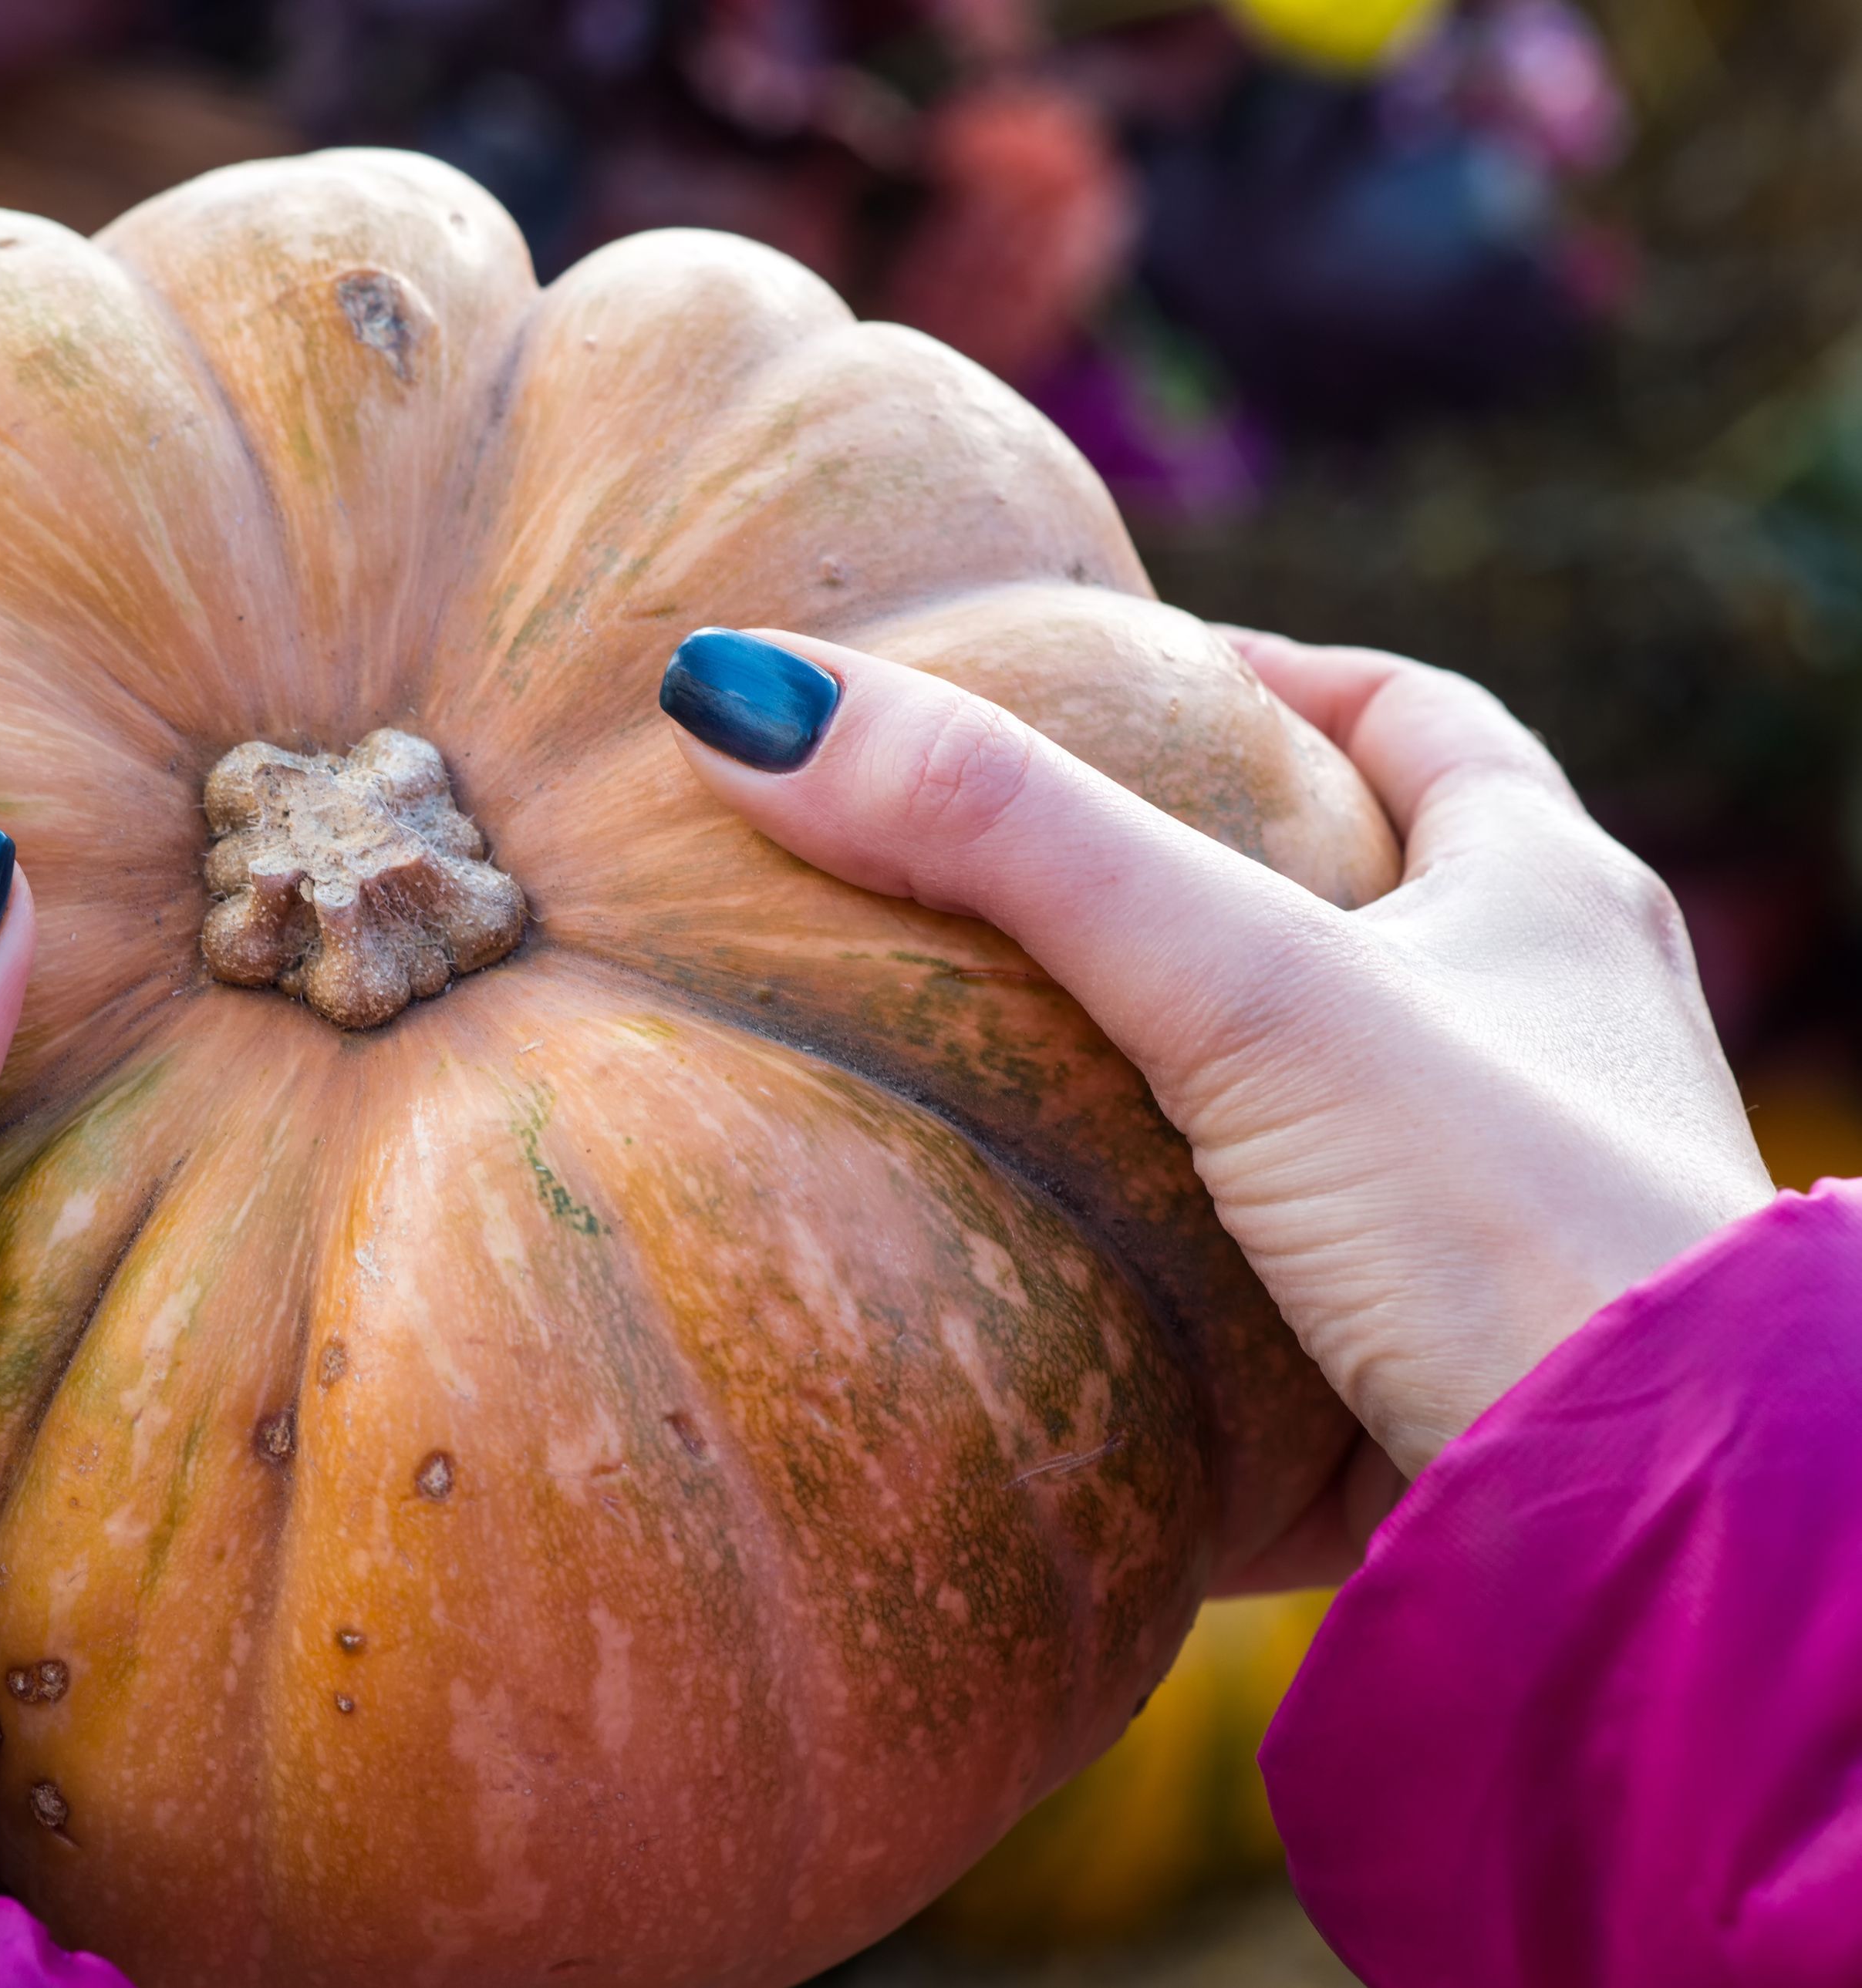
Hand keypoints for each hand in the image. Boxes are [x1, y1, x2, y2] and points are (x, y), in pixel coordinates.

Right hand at [662, 626, 1772, 1487]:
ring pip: (1339, 1106)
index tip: (1144, 674)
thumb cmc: (1509, 1214)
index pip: (1414, 721)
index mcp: (1546, 901)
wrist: (1657, 1520)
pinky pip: (1306, 1284)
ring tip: (1018, 1077)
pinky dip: (1200, 1269)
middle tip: (1041, 880)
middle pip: (1384, 907)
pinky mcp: (1453, 1366)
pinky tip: (1074, 1293)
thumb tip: (748, 696)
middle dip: (1225, 884)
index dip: (1277, 679)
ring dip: (1201, 1087)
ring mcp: (1512, 1212)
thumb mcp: (1247, 987)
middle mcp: (1554, 1042)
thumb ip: (1012, 841)